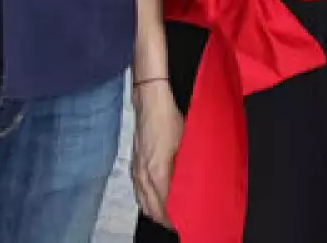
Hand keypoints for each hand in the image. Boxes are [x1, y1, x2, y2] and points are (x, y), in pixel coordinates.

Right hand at [131, 83, 183, 228]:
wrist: (150, 103)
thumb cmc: (168, 120)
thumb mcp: (185, 144)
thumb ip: (186, 169)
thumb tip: (192, 186)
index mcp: (157, 173)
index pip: (164, 207)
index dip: (173, 218)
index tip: (184, 223)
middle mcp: (143, 176)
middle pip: (152, 209)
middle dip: (164, 219)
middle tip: (179, 223)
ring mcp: (136, 171)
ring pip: (143, 201)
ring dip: (155, 211)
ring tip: (169, 216)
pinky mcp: (134, 165)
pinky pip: (138, 191)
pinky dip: (146, 200)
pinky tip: (154, 200)